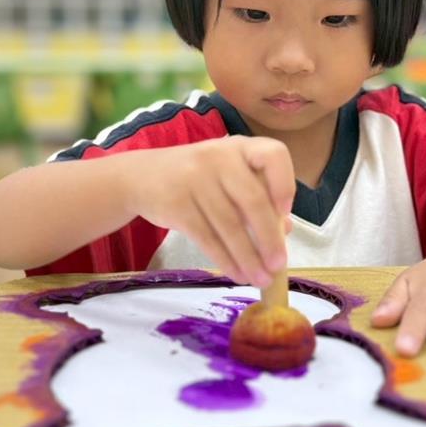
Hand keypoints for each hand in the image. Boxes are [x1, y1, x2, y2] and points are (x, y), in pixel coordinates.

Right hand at [127, 136, 294, 286]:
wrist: (141, 176)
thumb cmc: (196, 176)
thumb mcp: (227, 175)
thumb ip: (257, 195)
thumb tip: (285, 230)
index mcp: (240, 147)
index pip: (272, 155)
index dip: (284, 184)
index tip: (285, 213)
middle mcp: (219, 157)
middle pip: (252, 200)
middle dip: (269, 238)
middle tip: (278, 265)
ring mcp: (195, 179)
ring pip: (229, 225)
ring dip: (248, 258)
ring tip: (260, 279)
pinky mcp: (176, 204)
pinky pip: (207, 238)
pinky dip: (225, 260)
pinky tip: (236, 274)